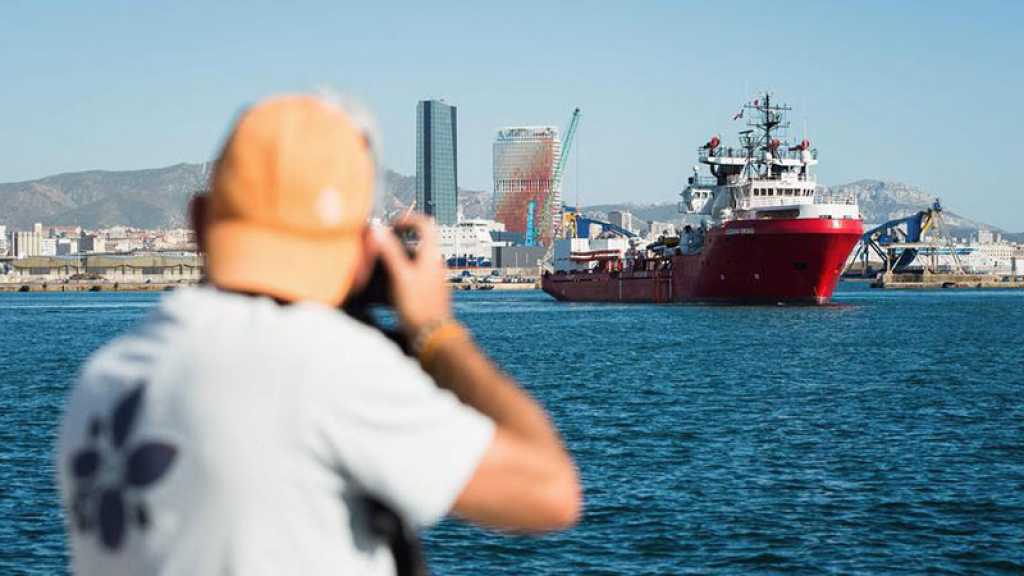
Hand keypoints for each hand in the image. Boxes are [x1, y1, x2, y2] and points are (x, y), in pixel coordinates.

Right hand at [368, 214, 451, 333]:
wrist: (434, 336)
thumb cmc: (419, 307)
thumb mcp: (400, 276)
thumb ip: (390, 251)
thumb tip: (379, 229)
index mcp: (432, 255)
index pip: (425, 224)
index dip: (407, 220)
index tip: (391, 226)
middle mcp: (435, 264)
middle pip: (417, 243)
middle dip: (396, 243)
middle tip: (379, 248)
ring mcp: (433, 278)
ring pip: (413, 260)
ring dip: (396, 260)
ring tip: (380, 270)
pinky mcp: (428, 292)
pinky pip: (413, 276)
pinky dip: (399, 276)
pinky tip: (388, 289)